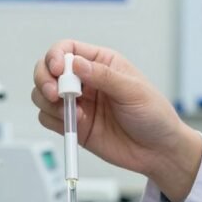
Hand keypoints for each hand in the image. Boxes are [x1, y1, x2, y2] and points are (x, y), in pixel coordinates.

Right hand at [32, 40, 201, 201]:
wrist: (158, 152)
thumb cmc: (154, 116)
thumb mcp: (134, 91)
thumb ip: (104, 77)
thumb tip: (75, 64)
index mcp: (101, 63)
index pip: (67, 49)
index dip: (55, 56)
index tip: (58, 71)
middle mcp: (85, 81)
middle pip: (47, 70)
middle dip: (44, 79)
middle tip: (55, 94)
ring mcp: (77, 103)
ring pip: (42, 94)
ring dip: (49, 102)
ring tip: (74, 114)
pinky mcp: (73, 125)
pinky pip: (47, 118)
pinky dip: (55, 121)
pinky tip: (77, 124)